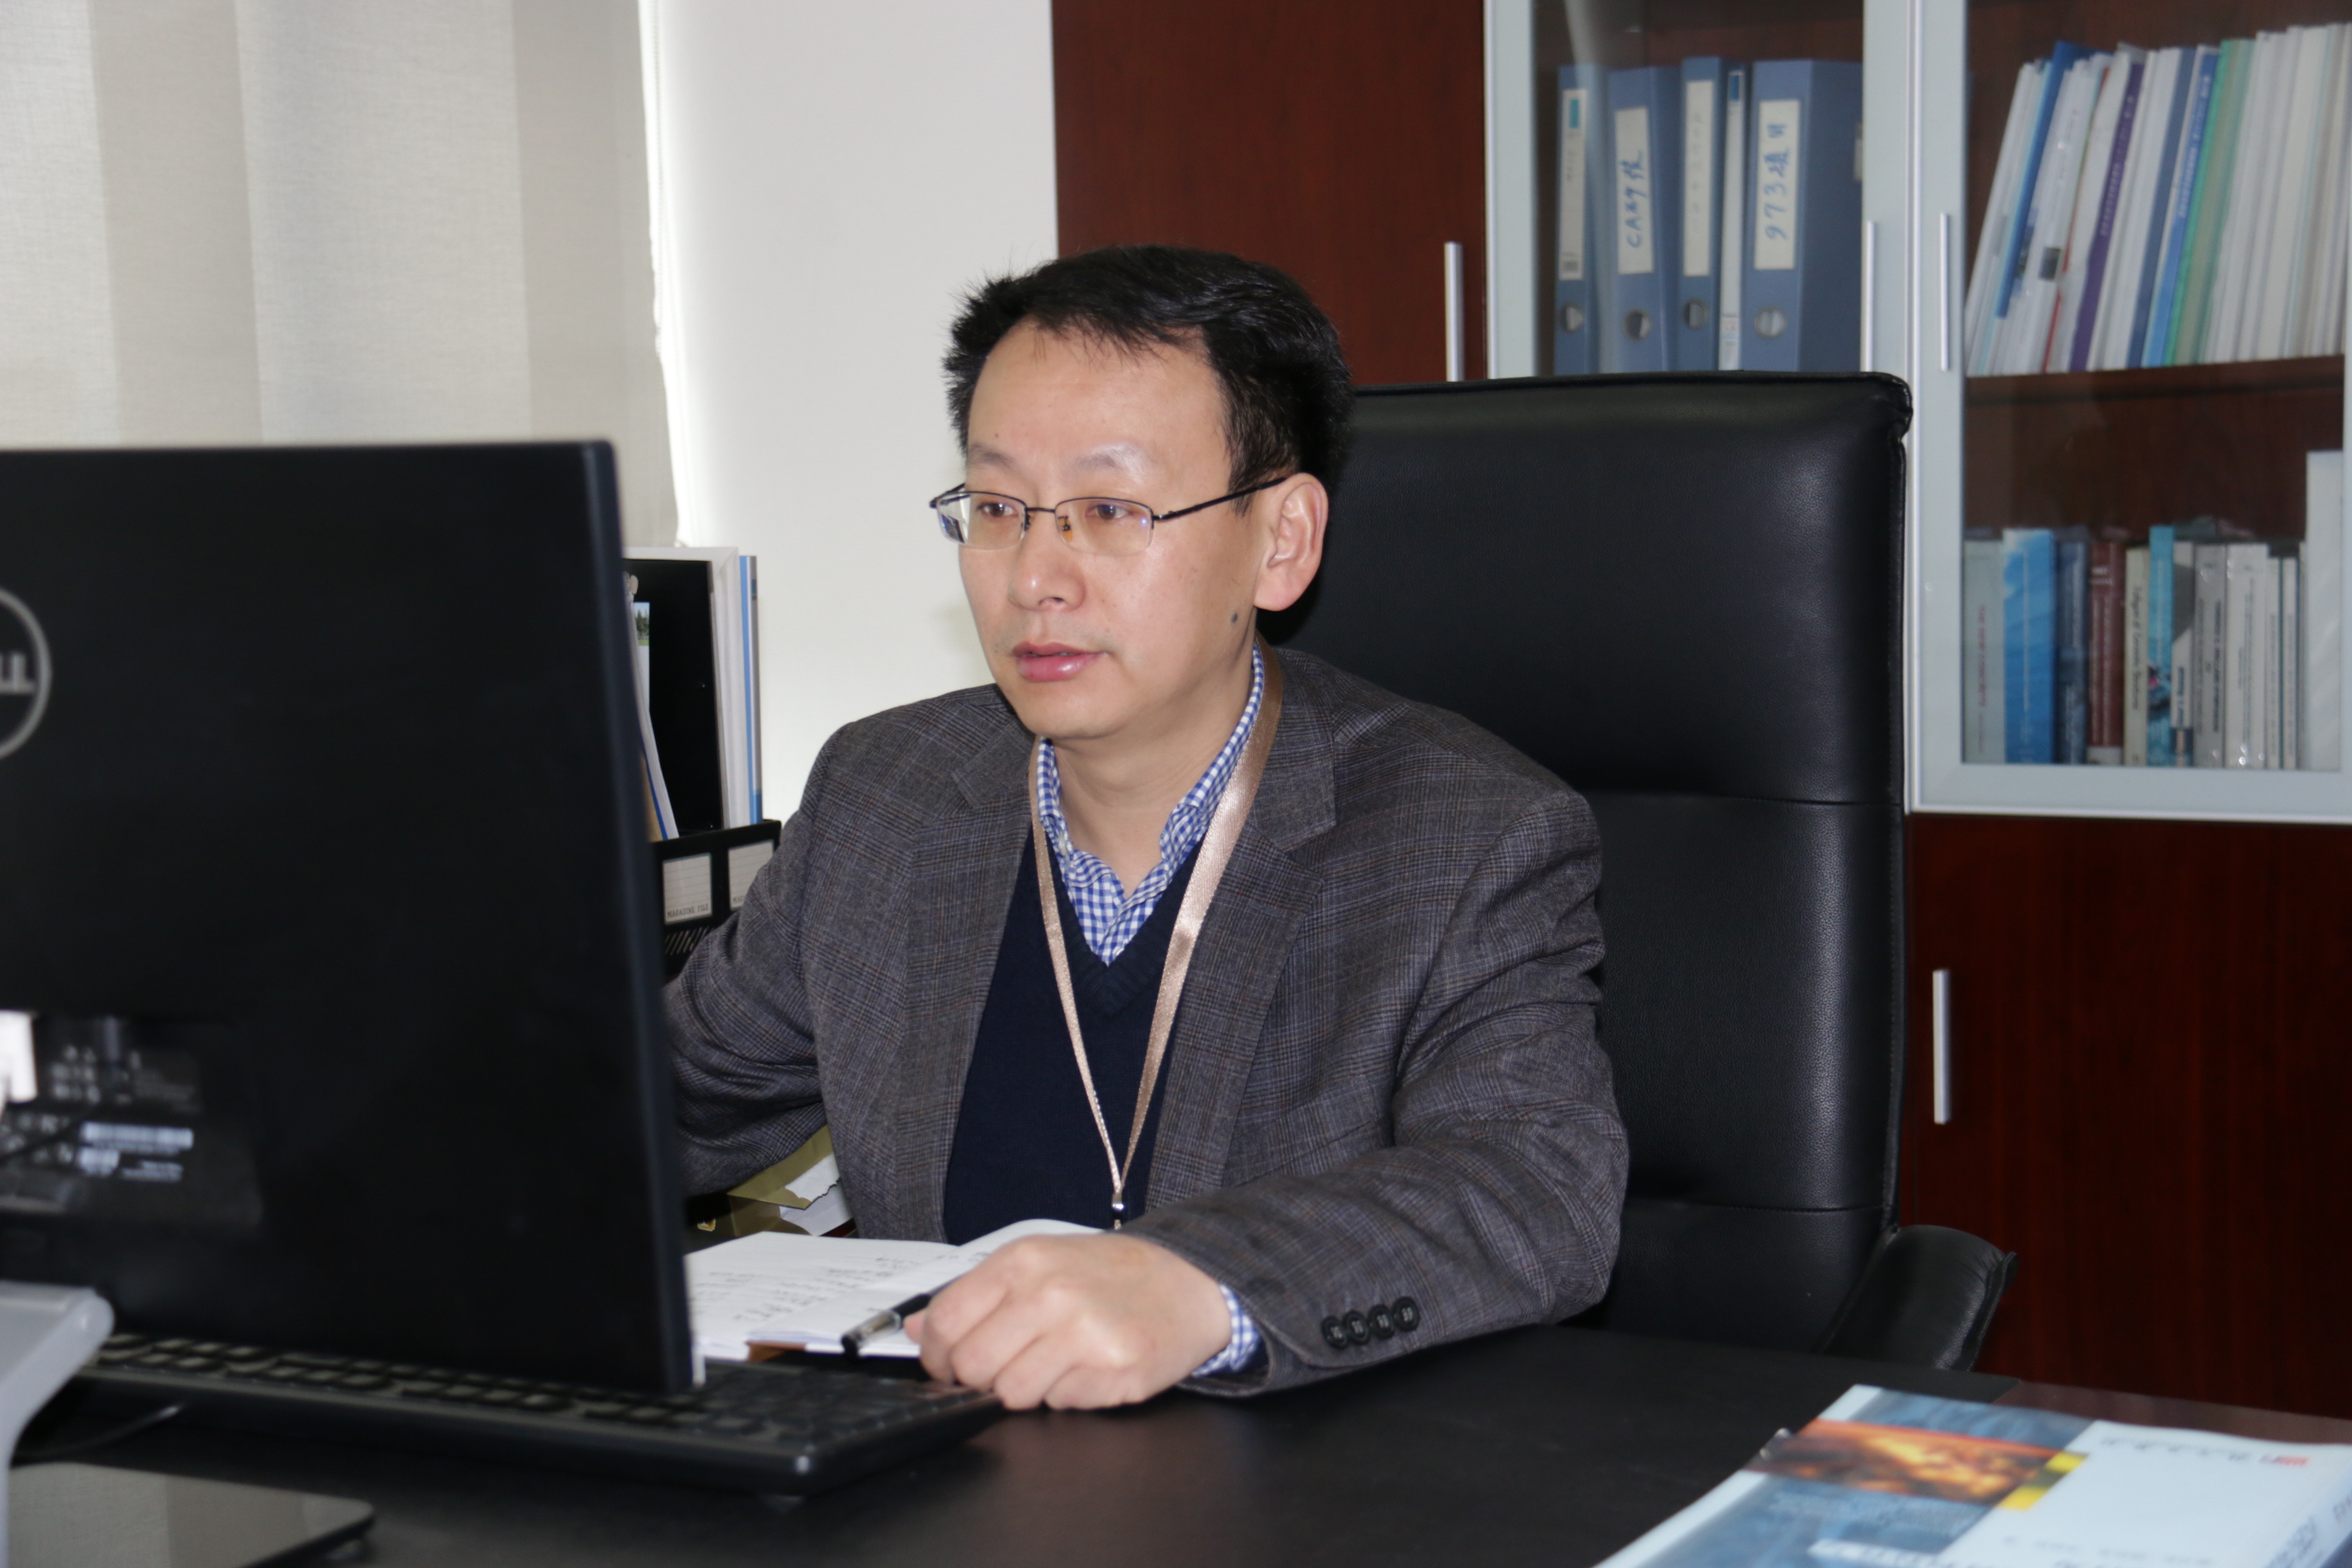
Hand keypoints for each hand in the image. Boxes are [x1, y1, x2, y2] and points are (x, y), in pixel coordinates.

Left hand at [904, 1233, 1230, 1408]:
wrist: (1191, 1280)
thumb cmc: (1111, 1273)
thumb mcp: (1040, 1262)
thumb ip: (975, 1294)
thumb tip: (915, 1330)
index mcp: (1024, 1261)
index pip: (944, 1322)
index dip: (937, 1354)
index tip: (947, 1363)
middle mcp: (1051, 1294)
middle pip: (971, 1366)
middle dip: (979, 1378)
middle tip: (1004, 1366)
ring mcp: (1085, 1334)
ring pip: (1011, 1394)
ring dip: (1026, 1388)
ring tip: (1053, 1363)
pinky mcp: (1115, 1371)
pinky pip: (1060, 1404)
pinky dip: (1067, 1394)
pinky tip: (1086, 1368)